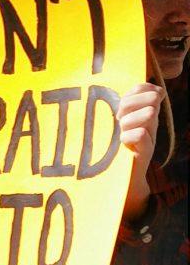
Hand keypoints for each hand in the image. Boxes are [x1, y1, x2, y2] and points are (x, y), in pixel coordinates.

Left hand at [118, 83, 162, 221]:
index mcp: (145, 111)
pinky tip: (122, 143)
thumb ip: (119, 105)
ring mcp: (151, 136)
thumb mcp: (115, 122)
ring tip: (120, 132)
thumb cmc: (113, 146)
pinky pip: (140, 134)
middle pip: (151, 99)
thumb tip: (115, 87)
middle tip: (119, 120)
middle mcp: (152, 122)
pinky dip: (128, 137)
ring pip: (148, 114)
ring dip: (128, 121)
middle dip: (129, 105)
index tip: (121, 106)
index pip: (148, 89)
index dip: (135, 92)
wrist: (121, 178)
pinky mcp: (146, 152)